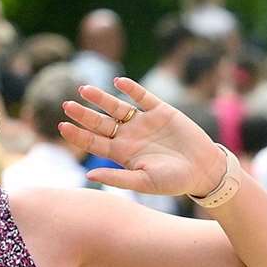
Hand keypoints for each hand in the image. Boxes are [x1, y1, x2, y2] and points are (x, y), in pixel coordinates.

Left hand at [59, 78, 227, 197]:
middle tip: (67, 105)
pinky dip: (131, 89)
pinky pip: (142, 96)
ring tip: (84, 89)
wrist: (203, 169)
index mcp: (122, 154)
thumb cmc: (174, 181)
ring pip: (116, 107)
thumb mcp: (144, 182)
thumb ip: (117, 178)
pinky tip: (118, 83)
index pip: (93, 142)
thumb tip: (89, 174)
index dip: (77, 135)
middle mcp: (129, 136)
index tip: (62, 126)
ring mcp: (144, 122)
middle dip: (84, 114)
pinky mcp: (160, 111)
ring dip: (101, 98)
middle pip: (100, 122)